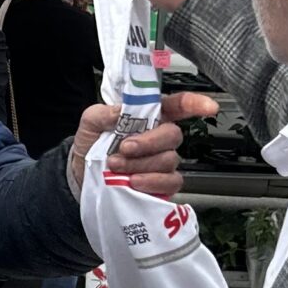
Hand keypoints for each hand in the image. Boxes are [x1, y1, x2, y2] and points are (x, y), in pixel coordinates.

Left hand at [67, 89, 217, 196]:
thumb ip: (103, 112)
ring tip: (116, 166)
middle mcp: (159, 138)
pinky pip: (170, 182)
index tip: (208, 107)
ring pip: (168, 160)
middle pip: (173, 134)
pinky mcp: (162, 184)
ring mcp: (163, 162)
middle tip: (124, 148)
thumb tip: (121, 112)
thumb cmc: (90, 146)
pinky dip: (152, 182)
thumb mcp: (90, 122)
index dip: (194, 103)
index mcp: (147, 117)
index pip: (176, 105)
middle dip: (149, 142)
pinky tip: (134, 182)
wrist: (79, 178)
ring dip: (140, 164)